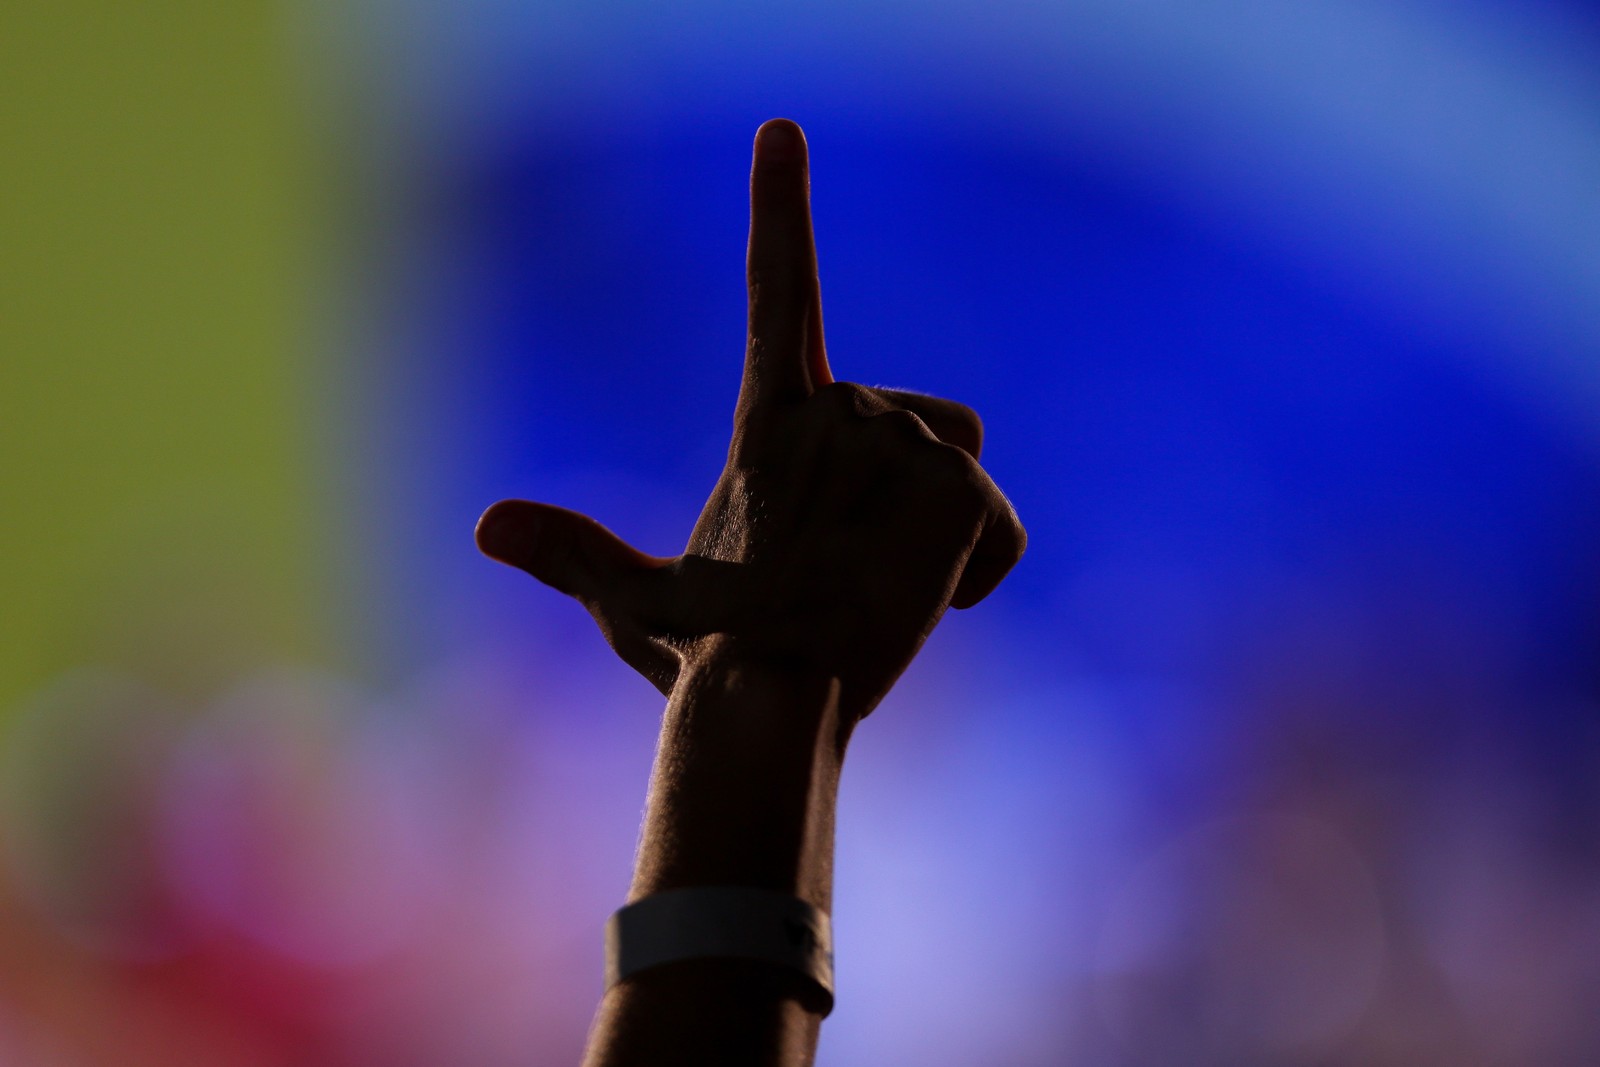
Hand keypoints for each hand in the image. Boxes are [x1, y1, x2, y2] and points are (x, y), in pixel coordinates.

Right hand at [476, 119, 1024, 724]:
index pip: (777, 295)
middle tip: (850, 571)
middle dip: (907, 494)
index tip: (781, 129)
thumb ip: (574, 555)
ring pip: (963, 479)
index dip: (778, 210)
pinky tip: (931, 607)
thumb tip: (481, 525)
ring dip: (938, 541)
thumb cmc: (705, 657)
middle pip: (923, 423)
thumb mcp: (635, 600)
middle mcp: (836, 412)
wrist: (766, 702)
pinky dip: (984, 574)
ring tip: (876, 595)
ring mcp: (897, 443)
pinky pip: (1005, 529)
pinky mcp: (954, 485)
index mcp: (769, 422)